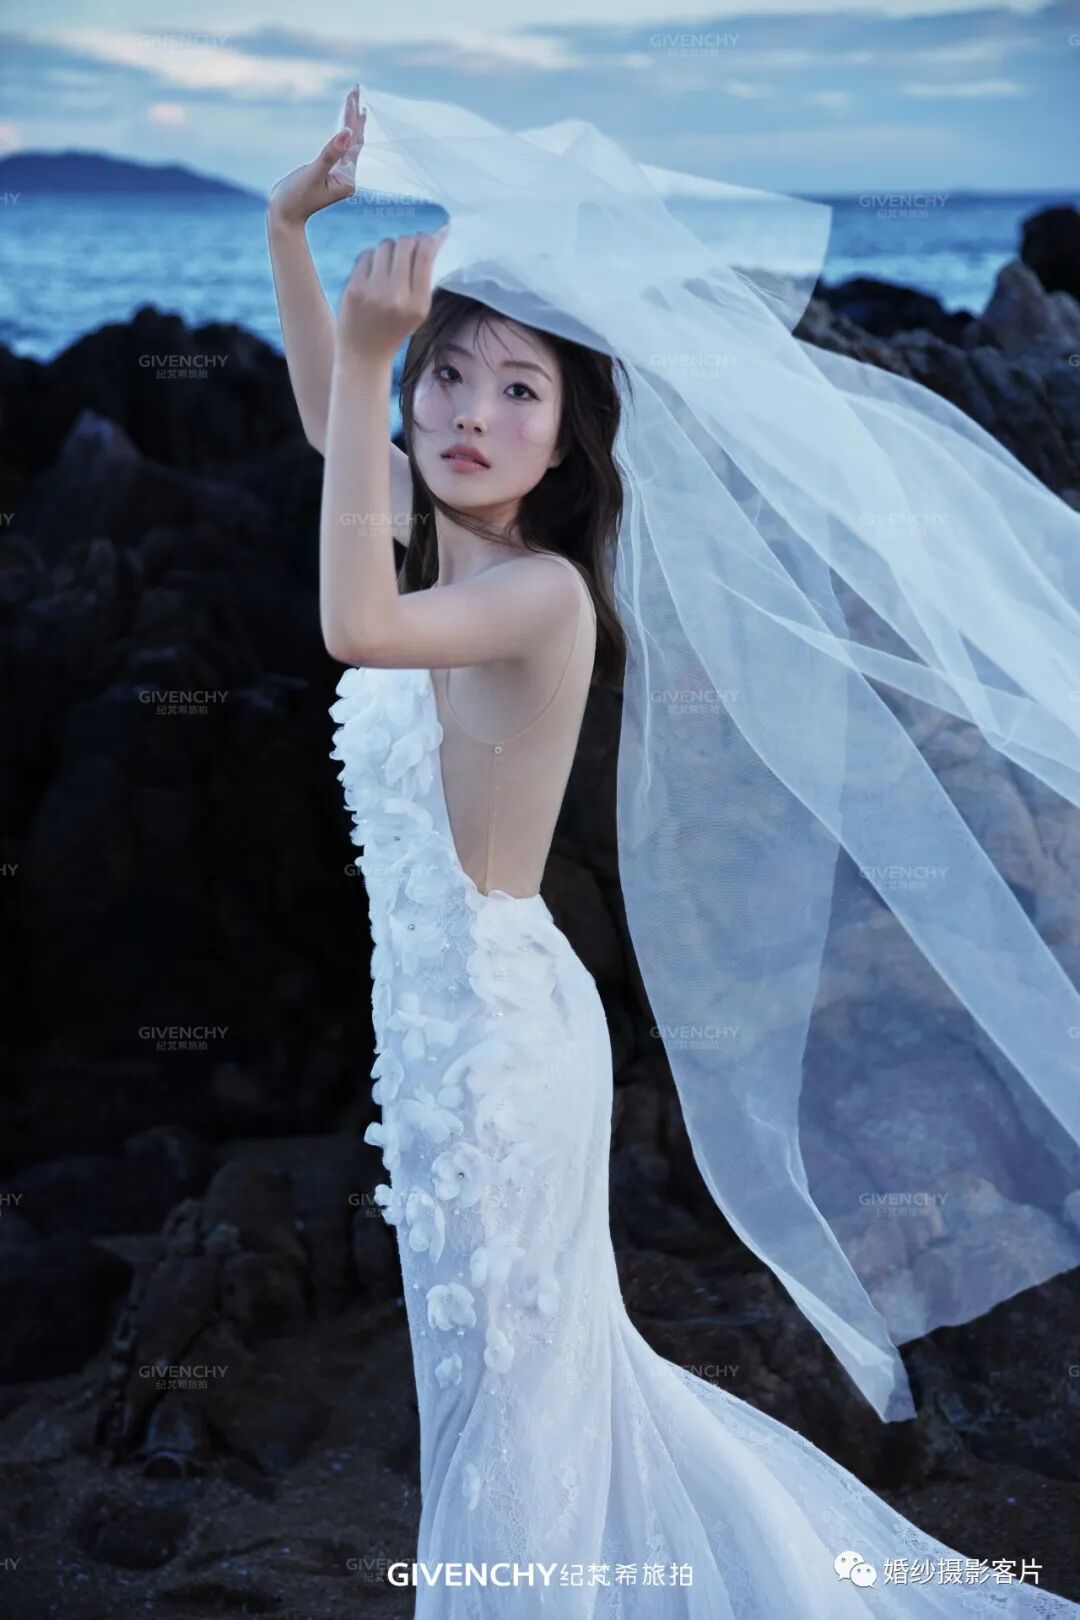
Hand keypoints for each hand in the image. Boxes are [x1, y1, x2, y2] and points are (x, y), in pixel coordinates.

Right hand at [267, 83, 365, 228]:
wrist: (284, 215)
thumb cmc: (296, 198)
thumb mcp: (313, 174)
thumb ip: (330, 154)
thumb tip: (346, 133)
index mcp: (348, 178)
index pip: (353, 142)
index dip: (353, 117)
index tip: (355, 94)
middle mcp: (348, 176)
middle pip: (355, 140)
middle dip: (355, 115)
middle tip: (356, 88)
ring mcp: (340, 175)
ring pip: (348, 143)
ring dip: (351, 121)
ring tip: (355, 100)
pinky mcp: (330, 172)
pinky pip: (340, 148)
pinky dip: (343, 133)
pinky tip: (346, 125)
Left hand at [336, 226, 449, 363]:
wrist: (364, 354)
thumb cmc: (394, 330)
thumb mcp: (418, 312)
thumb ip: (424, 278)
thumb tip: (435, 235)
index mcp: (418, 305)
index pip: (424, 255)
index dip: (426, 240)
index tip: (425, 239)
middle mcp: (397, 297)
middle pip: (405, 244)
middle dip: (408, 242)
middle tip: (406, 250)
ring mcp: (373, 291)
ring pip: (385, 246)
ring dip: (389, 249)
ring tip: (388, 264)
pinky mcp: (354, 288)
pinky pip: (366, 255)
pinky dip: (372, 258)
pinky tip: (373, 272)